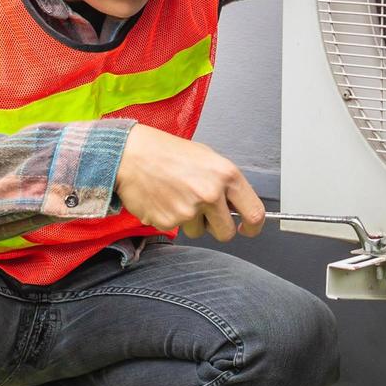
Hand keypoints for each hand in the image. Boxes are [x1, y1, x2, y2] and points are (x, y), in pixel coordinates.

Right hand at [113, 124, 265, 241]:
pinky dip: (171, 218)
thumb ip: (226, 184)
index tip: (248, 228)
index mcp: (226, 176)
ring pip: (199, 231)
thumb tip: (238, 205)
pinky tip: (164, 199)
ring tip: (177, 196)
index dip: (254, 226)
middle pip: (226, 232)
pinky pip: (176, 229)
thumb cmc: (168, 152)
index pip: (254, 213)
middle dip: (218, 227)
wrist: (131, 154)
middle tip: (206, 213)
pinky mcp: (167, 222)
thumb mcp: (208, 159)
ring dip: (192, 221)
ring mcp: (188, 211)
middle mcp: (210, 194)